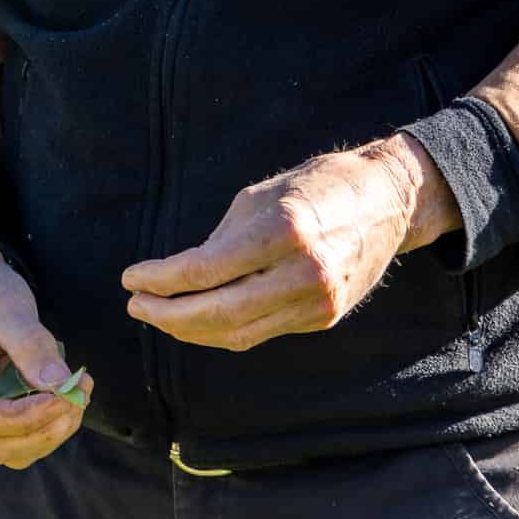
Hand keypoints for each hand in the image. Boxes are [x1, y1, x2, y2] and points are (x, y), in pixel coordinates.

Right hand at [0, 231, 92, 468]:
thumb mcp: (8, 306)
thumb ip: (32, 345)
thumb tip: (60, 386)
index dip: (21, 417)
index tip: (63, 398)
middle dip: (41, 429)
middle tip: (80, 397)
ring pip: (7, 451)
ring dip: (48, 434)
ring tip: (80, 396)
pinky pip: (15, 442)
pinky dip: (45, 430)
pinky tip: (68, 401)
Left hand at [121, 134, 458, 352]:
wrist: (387, 201)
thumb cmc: (315, 184)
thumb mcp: (260, 195)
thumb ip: (221, 239)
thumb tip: (179, 276)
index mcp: (283, 230)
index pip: (205, 271)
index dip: (160, 280)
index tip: (130, 278)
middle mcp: (303, 272)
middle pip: (217, 314)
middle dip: (168, 315)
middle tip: (135, 305)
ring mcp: (317, 302)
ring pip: (238, 334)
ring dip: (191, 330)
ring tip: (159, 316)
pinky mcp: (323, 318)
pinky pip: (261, 331)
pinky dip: (225, 330)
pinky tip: (200, 320)